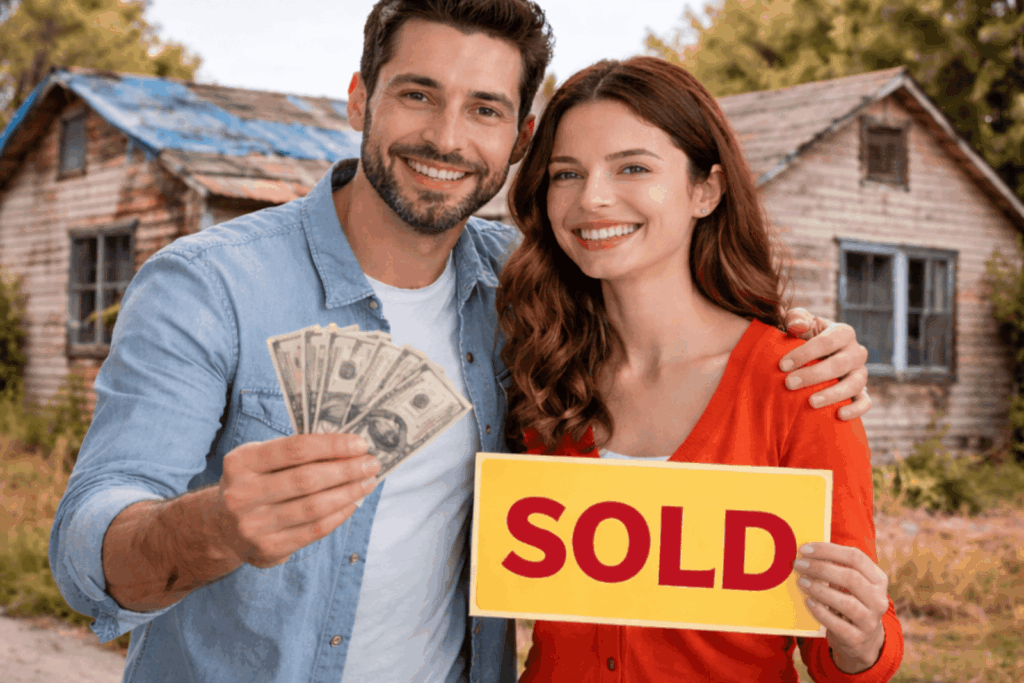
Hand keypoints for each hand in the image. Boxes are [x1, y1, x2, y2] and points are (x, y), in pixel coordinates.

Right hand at [215, 434, 379, 567]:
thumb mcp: (261, 460)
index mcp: (241, 462)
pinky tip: (353, 503)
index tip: (360, 444)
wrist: (222, 526)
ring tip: (367, 482)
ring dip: (348, 493)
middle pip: (307, 479)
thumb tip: (348, 448)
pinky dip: (339, 515)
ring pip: (313, 507)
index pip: (295, 449)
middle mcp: (242, 494)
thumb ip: (296, 453)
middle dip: (347, 470)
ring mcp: (253, 525)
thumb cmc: (255, 482)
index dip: (332, 445)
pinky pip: (313, 530)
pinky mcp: (267, 549)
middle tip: (371, 464)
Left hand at [781, 309, 869, 420]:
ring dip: (833, 394)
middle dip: (814, 375)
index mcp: (843, 332)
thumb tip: (797, 326)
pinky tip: (839, 415)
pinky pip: (865, 402)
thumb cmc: (803, 336)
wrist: (815, 356)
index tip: (782, 365)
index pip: (827, 341)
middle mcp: (856, 352)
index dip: (805, 353)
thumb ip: (796, 319)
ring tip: (811, 402)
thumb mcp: (799, 322)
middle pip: (840, 364)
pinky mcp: (862, 392)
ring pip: (855, 384)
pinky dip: (856, 409)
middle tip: (789, 383)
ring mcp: (861, 373)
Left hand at [793, 543, 888, 673]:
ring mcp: (871, 621)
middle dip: (821, 568)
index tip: (805, 549)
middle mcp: (879, 599)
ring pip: (846, 602)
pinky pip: (838, 624)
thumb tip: (807, 552)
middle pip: (851, 578)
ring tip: (802, 582)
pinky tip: (809, 602)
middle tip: (799, 564)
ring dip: (820, 589)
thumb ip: (836, 567)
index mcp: (878, 579)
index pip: (856, 557)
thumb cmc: (850, 601)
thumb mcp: (851, 584)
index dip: (829, 550)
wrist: (862, 640)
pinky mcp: (858, 639)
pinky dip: (821, 611)